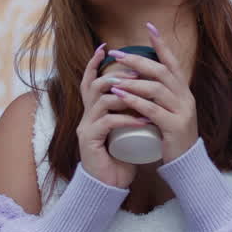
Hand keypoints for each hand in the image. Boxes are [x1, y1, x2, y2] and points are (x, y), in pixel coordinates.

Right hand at [76, 45, 143, 187]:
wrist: (109, 184)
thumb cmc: (120, 155)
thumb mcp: (124, 128)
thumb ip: (128, 110)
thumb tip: (144, 89)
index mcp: (94, 111)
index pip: (89, 81)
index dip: (94, 63)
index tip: (106, 47)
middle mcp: (86, 116)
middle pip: (94, 85)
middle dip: (116, 77)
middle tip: (137, 75)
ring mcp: (87, 128)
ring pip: (101, 101)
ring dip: (124, 96)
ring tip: (143, 96)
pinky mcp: (91, 141)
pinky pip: (108, 122)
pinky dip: (127, 118)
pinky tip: (143, 121)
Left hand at [96, 23, 199, 163]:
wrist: (186, 163)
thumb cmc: (171, 136)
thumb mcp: (168, 110)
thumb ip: (158, 95)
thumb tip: (139, 75)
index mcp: (183, 91)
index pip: (173, 62)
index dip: (161, 44)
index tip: (148, 26)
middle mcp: (185, 97)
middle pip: (161, 71)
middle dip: (137, 61)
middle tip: (116, 55)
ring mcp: (182, 111)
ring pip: (156, 89)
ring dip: (133, 82)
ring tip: (113, 78)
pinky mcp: (175, 127)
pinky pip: (153, 110)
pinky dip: (135, 101)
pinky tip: (121, 96)